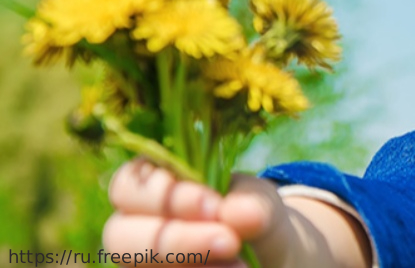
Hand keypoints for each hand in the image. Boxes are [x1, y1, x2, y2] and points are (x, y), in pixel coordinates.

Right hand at [102, 159, 362, 266]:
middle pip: (119, 236)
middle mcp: (132, 226)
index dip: (166, 197)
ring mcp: (140, 262)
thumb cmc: (250, 213)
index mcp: (148, 185)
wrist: (266, 252)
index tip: (213, 206)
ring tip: (240, 266)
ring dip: (190, 265)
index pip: (128, 187)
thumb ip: (250, 203)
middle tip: (229, 242)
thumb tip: (243, 214)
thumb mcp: (259, 200)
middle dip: (175, 240)